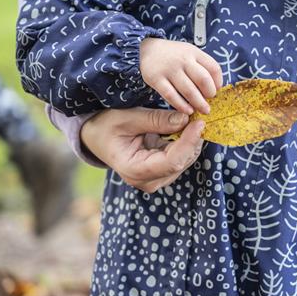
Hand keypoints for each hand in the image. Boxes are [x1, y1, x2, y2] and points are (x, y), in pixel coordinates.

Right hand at [81, 107, 204, 192]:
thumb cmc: (107, 125)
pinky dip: (186, 141)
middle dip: (193, 139)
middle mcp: (147, 181)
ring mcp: (156, 179)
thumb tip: (185, 119)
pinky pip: (181, 157)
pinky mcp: (162, 172)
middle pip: (181, 162)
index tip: (199, 123)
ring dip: (192, 139)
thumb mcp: (128, 117)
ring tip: (193, 117)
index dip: (188, 142)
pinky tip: (187, 126)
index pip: (171, 161)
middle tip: (200, 114)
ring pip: (185, 160)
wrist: (96, 136)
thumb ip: (156, 119)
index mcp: (134, 170)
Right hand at [140, 38, 222, 114]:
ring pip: (189, 90)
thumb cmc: (173, 55)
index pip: (213, 68)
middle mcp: (183, 59)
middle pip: (203, 79)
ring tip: (203, 110)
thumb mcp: (190, 53)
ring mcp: (169, 69)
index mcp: (194, 52)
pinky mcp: (156, 79)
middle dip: (210, 93)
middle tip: (209, 100)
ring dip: (199, 103)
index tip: (217, 89)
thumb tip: (216, 86)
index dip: (218, 81)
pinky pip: (171, 95)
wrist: (146, 50)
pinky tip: (188, 111)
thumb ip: (202, 66)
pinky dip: (181, 105)